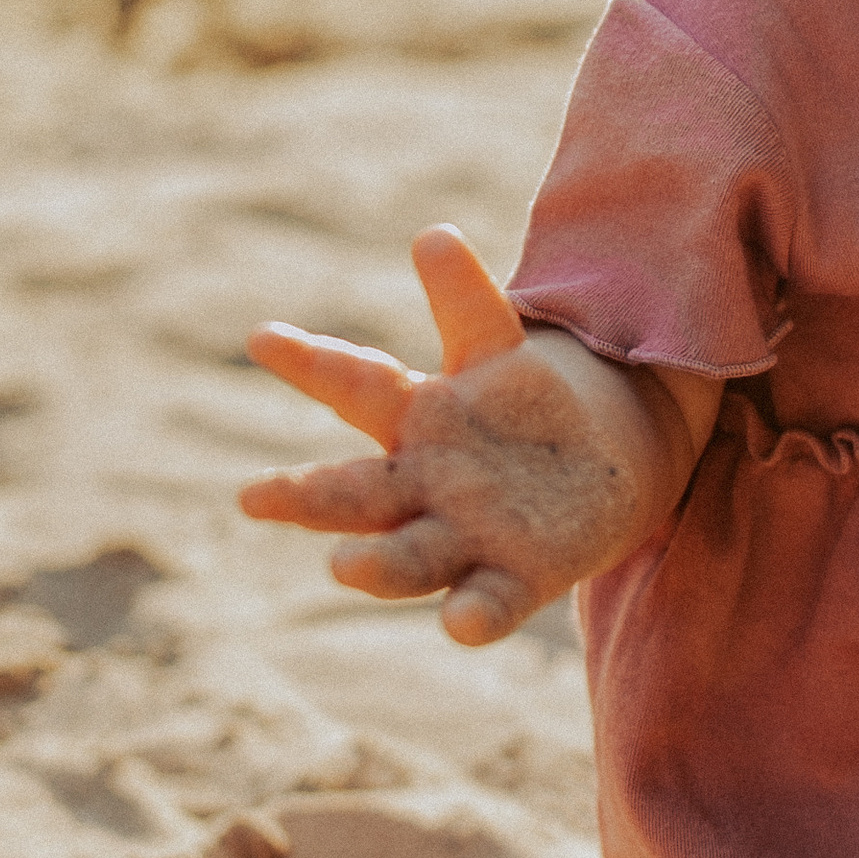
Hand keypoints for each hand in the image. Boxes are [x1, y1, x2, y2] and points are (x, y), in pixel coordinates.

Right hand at [238, 226, 684, 642]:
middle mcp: (424, 487)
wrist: (605, 469)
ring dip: (374, 565)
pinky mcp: (516, 579)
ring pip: (407, 557)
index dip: (312, 361)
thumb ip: (466, 300)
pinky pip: (488, 604)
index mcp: (416, 419)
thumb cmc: (527, 405)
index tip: (262, 335)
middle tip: (252, 497)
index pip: (357, 385)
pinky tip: (459, 622)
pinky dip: (472, 615)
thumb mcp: (497, 347)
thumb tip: (433, 234)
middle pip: (358, 492)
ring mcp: (464, 538)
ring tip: (342, 567)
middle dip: (307, 496)